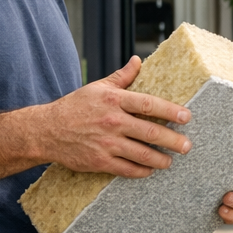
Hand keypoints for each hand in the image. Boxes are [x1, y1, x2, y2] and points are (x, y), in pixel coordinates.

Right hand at [33, 57, 192, 177]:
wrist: (46, 130)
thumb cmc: (75, 106)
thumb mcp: (98, 87)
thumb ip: (122, 77)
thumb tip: (138, 61)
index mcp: (114, 100)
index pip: (149, 104)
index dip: (170, 111)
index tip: (187, 117)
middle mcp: (112, 122)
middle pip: (150, 132)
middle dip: (172, 141)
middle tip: (187, 145)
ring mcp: (105, 143)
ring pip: (141, 154)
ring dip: (160, 159)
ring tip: (170, 161)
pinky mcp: (98, 161)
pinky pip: (126, 169)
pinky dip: (141, 171)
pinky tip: (149, 170)